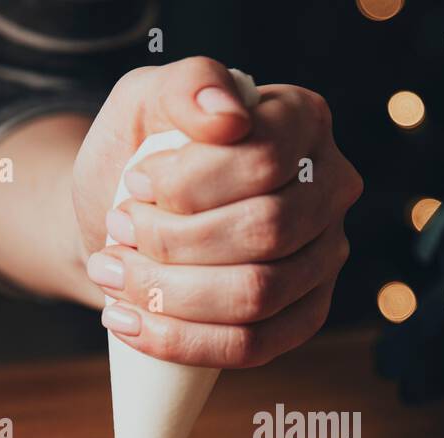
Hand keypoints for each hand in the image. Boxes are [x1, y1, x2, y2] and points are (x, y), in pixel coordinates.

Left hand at [74, 57, 362, 367]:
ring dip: (169, 293)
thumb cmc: (142, 156)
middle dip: (173, 241)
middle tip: (116, 232)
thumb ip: (186, 86)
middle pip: (265, 230)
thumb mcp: (145, 101)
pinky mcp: (304, 316)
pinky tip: (130, 322)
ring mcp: (325, 258)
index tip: (134, 184)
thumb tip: (228, 116)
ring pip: (258, 294)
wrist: (125, 221)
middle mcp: (331, 189)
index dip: (190, 181)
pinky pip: (254, 346)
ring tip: (112, 275)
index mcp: (303, 122)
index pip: (264, 158)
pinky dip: (182, 341)